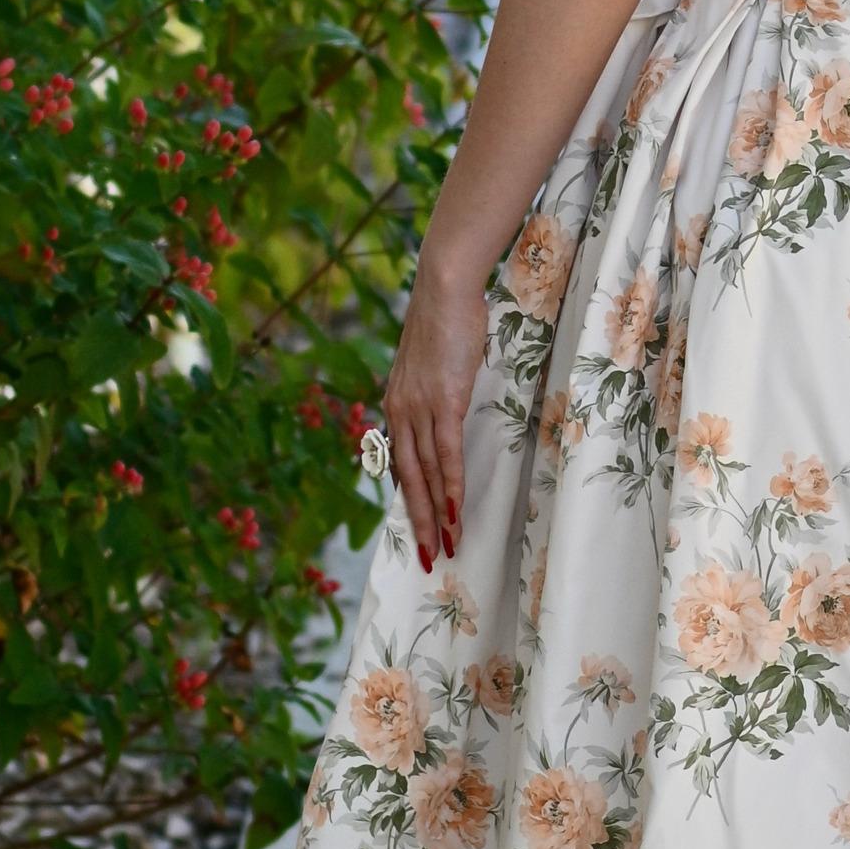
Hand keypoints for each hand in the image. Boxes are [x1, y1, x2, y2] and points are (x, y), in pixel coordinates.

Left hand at [384, 249, 489, 571]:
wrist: (443, 288)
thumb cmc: (445, 320)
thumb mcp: (433, 363)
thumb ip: (433, 390)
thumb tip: (445, 406)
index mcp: (395, 405)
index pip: (400, 463)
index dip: (409, 499)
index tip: (418, 527)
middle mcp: (399, 413)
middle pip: (407, 480)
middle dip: (417, 524)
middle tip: (427, 560)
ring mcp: (419, 409)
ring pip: (424, 475)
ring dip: (435, 516)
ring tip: (446, 548)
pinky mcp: (443, 403)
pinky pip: (446, 455)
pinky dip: (449, 487)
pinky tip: (454, 513)